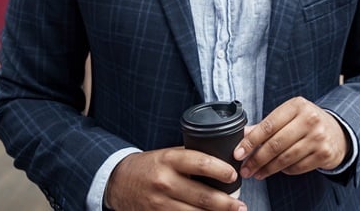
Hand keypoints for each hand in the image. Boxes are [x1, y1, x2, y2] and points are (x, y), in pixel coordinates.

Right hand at [105, 148, 245, 210]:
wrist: (119, 182)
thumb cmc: (149, 166)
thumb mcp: (168, 154)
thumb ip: (191, 157)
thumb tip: (223, 157)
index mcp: (170, 160)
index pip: (200, 163)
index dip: (220, 170)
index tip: (233, 175)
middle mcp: (165, 182)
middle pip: (202, 195)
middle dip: (226, 203)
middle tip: (241, 205)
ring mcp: (160, 203)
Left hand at [234, 97, 348, 180]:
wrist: (337, 132)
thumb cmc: (307, 122)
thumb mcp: (289, 116)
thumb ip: (265, 125)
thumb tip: (242, 135)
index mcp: (297, 105)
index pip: (268, 125)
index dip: (251, 141)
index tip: (239, 153)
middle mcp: (310, 119)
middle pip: (275, 144)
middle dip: (256, 159)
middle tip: (245, 169)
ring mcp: (318, 137)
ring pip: (285, 158)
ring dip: (267, 169)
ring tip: (257, 173)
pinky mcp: (324, 154)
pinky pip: (296, 167)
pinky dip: (284, 170)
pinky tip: (279, 170)